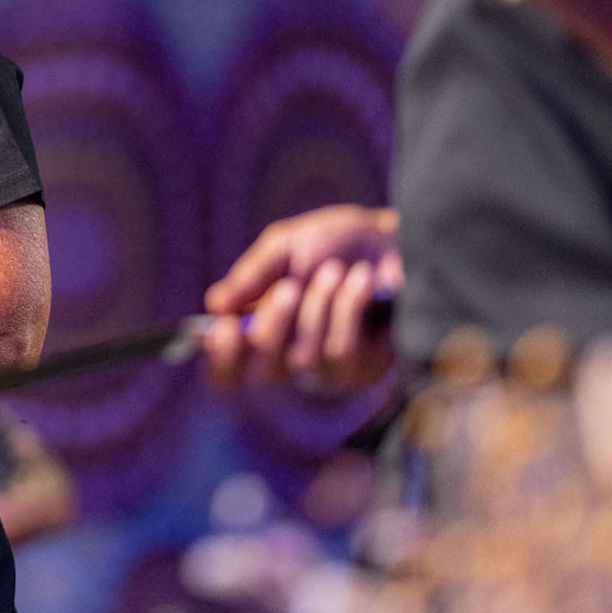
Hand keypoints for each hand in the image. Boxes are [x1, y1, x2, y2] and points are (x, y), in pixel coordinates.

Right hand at [203, 205, 401, 389]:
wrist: (396, 238)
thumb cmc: (337, 242)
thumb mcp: (285, 245)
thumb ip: (251, 274)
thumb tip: (214, 305)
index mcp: (260, 330)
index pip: (226, 372)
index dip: (221, 358)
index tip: (227, 325)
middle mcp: (289, 359)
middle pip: (262, 374)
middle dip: (273, 327)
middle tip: (289, 288)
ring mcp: (327, 370)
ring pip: (304, 358)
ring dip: (318, 307)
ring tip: (336, 271)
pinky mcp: (363, 370)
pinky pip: (340, 352)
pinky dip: (347, 309)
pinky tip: (361, 282)